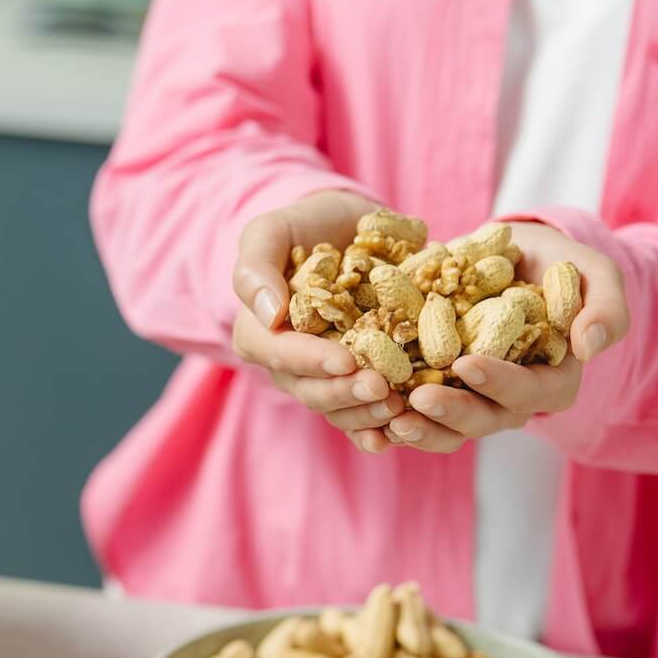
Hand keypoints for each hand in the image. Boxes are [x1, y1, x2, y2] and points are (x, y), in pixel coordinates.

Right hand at [230, 190, 406, 447]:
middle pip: (313, 391)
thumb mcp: (270, 231)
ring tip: (400, 406)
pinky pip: (366, 414)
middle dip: (347, 393)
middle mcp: (291, 365)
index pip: (282, 354)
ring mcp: (326, 378)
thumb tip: (268, 312)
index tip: (344, 361)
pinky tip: (402, 430)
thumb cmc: (302, 227)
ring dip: (369, 414)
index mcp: (261, 334)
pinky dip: (383, 427)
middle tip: (381, 388)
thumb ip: (256, 267)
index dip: (313, 361)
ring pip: (341, 410)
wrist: (344, 227)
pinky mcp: (359, 380)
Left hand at [379, 220, 629, 453]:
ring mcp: (472, 399)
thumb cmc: (565, 268)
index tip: (467, 364)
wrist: (520, 259)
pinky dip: (390, 419)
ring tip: (387, 419)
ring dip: (418, 429)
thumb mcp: (597, 276)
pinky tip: (365, 416)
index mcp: (553, 381)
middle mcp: (511, 400)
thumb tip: (590, 346)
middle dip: (450, 412)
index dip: (499, 383)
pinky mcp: (438, 388)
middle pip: (483, 420)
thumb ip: (605, 308)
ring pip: (446, 429)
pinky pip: (415, 415)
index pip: (530, 393)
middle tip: (415, 400)